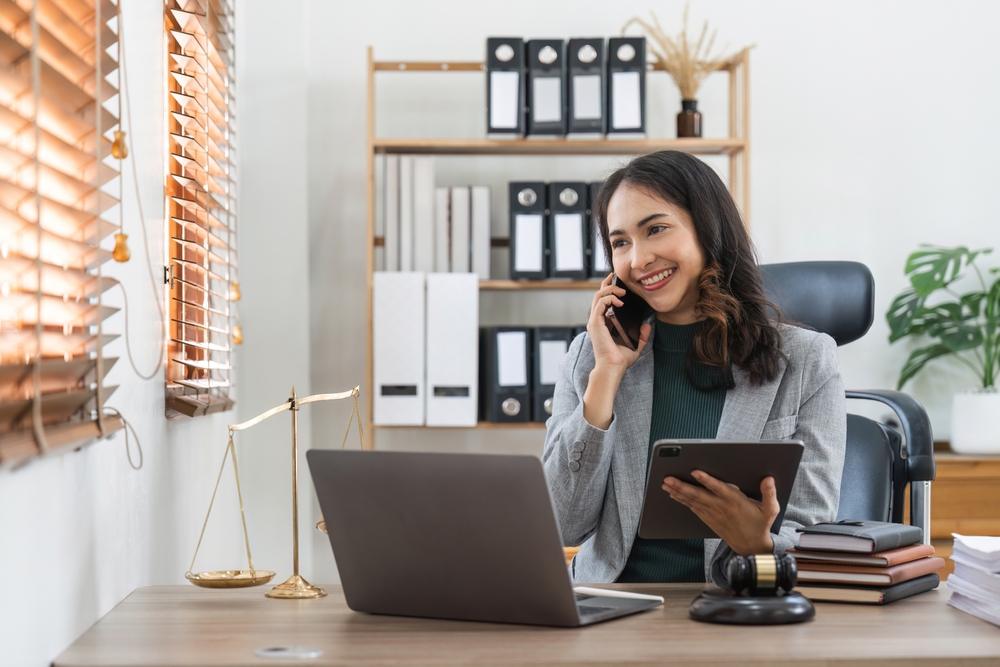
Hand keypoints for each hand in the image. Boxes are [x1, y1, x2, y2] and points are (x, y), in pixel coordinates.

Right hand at [586, 273, 651, 372]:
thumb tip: (647, 324)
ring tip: (622, 292)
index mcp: (604, 323)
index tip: (620, 283)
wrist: (613, 367)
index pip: (603, 301)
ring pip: (598, 296)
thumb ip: (641, 335)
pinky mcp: (596, 323)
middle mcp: (597, 320)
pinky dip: (609, 298)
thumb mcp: (635, 345)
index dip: (609, 289)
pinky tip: (620, 302)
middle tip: (617, 277)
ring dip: (610, 289)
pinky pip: (600, 303)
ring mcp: (595, 321)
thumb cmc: (621, 359)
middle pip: (598, 295)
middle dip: (607, 283)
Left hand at [662, 471, 778, 555]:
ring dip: (678, 493)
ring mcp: (713, 514)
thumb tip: (768, 478)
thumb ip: (769, 493)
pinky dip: (682, 501)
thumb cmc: (760, 524)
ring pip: (692, 501)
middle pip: (699, 495)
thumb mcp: (770, 510)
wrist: (751, 547)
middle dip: (682, 487)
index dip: (707, 480)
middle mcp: (721, 507)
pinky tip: (673, 494)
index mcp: (735, 502)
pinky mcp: (709, 519)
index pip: (719, 489)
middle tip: (668, 479)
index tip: (695, 472)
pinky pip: (693, 509)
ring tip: (665, 484)